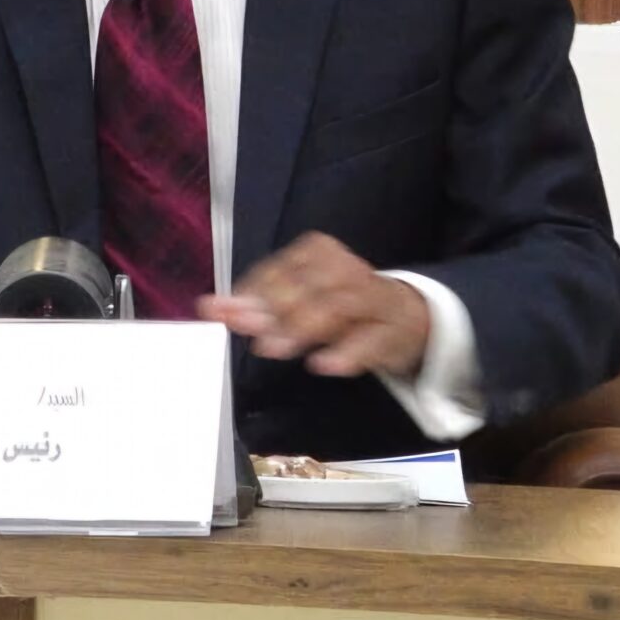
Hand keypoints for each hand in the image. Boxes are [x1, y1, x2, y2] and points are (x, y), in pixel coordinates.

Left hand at [198, 232, 430, 379]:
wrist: (410, 317)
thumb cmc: (343, 307)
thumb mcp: (301, 299)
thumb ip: (259, 303)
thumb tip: (210, 306)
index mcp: (321, 254)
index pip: (283, 267)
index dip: (252, 290)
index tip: (224, 311)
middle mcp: (348, 271)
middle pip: (309, 286)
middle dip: (273, 309)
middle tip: (245, 331)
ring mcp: (375, 301)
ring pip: (339, 307)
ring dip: (303, 327)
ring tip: (271, 348)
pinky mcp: (394, 333)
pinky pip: (373, 340)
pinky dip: (348, 352)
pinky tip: (323, 365)